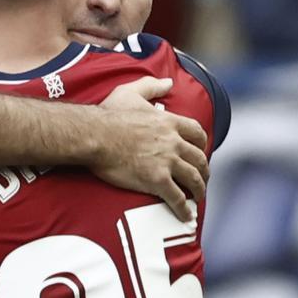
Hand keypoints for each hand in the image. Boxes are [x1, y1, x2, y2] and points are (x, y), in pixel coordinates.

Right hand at [92, 76, 208, 221]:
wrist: (94, 135)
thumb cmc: (108, 114)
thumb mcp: (130, 92)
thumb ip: (151, 85)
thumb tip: (168, 82)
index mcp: (169, 122)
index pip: (196, 133)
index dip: (201, 144)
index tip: (200, 151)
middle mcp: (174, 142)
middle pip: (199, 158)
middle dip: (203, 170)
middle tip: (200, 179)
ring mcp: (167, 162)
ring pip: (192, 179)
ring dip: (198, 190)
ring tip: (196, 199)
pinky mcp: (156, 180)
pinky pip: (177, 197)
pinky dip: (184, 209)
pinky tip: (186, 216)